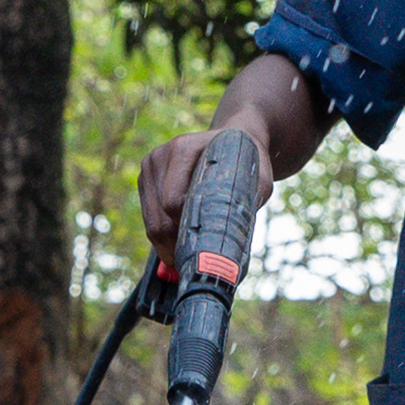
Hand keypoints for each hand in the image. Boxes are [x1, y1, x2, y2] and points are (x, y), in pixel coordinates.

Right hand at [136, 125, 271, 254]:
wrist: (234, 137)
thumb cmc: (248, 163)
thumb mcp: (258, 181)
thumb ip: (248, 207)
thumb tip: (233, 252)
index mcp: (184, 149)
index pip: (172, 203)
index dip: (186, 232)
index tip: (204, 252)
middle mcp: (161, 155)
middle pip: (158, 217)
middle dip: (174, 247)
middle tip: (194, 266)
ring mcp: (150, 166)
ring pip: (151, 222)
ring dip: (167, 246)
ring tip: (188, 260)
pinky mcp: (146, 178)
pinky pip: (149, 218)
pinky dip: (163, 236)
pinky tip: (181, 244)